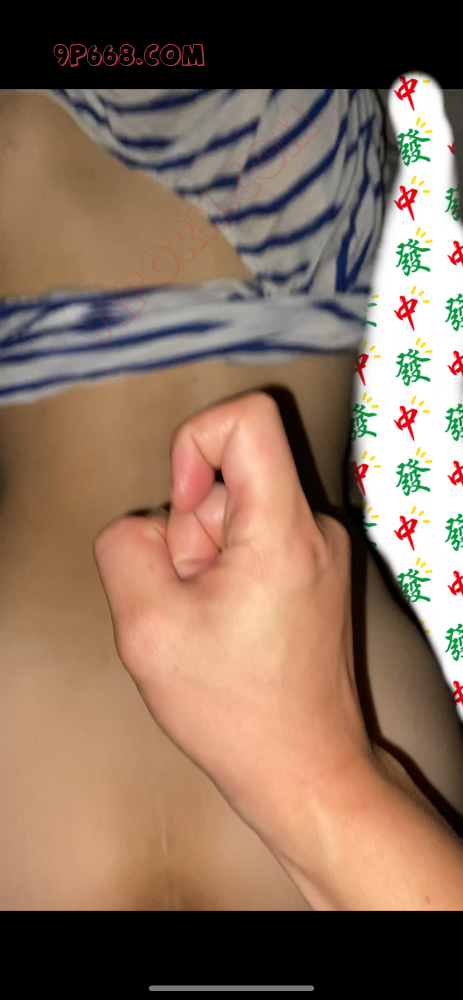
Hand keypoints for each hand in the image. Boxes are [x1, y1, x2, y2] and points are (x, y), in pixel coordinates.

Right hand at [93, 392, 372, 834]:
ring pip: (235, 516)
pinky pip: (253, 543)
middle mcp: (314, 529)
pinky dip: (227, 577)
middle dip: (189, 533)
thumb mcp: (147, 627)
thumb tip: (146, 526)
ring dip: (206, 562)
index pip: (248, 419)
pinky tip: (230, 632)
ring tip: (212, 625)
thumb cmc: (235, 710)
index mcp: (283, 531)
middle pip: (228, 479)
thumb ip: (126, 548)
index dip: (194, 444)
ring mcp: (320, 551)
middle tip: (193, 603)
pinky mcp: (316, 573)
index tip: (181, 509)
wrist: (303, 768)